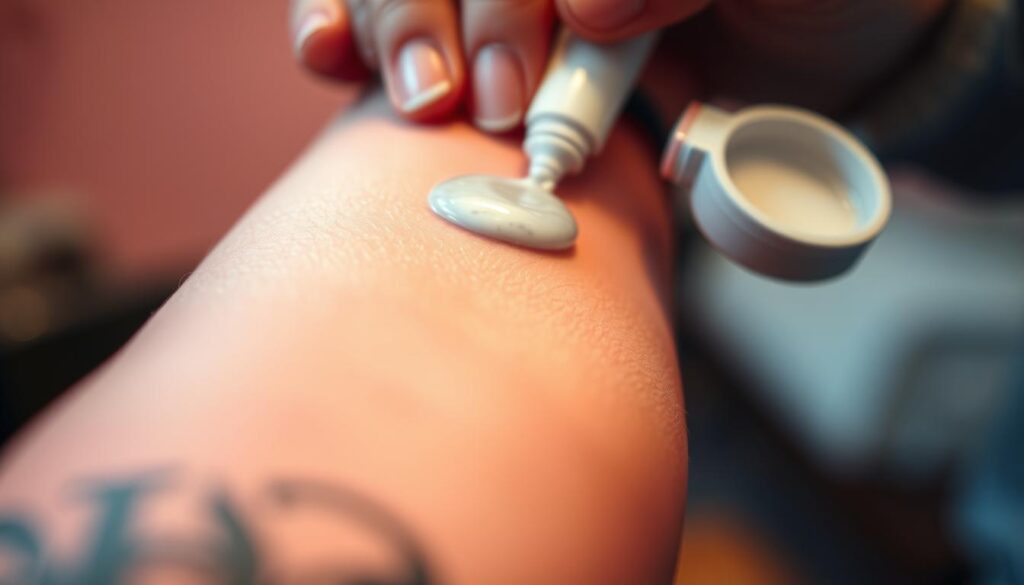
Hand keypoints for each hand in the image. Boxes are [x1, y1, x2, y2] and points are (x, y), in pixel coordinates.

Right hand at [289, 0, 946, 129]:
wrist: (815, 66)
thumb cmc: (821, 2)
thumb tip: (585, 3)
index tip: (547, 47)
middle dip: (433, 14)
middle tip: (471, 100)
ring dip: (388, 29)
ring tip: (418, 100)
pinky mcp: (473, 33)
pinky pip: (371, 17)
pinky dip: (339, 32)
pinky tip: (330, 57)